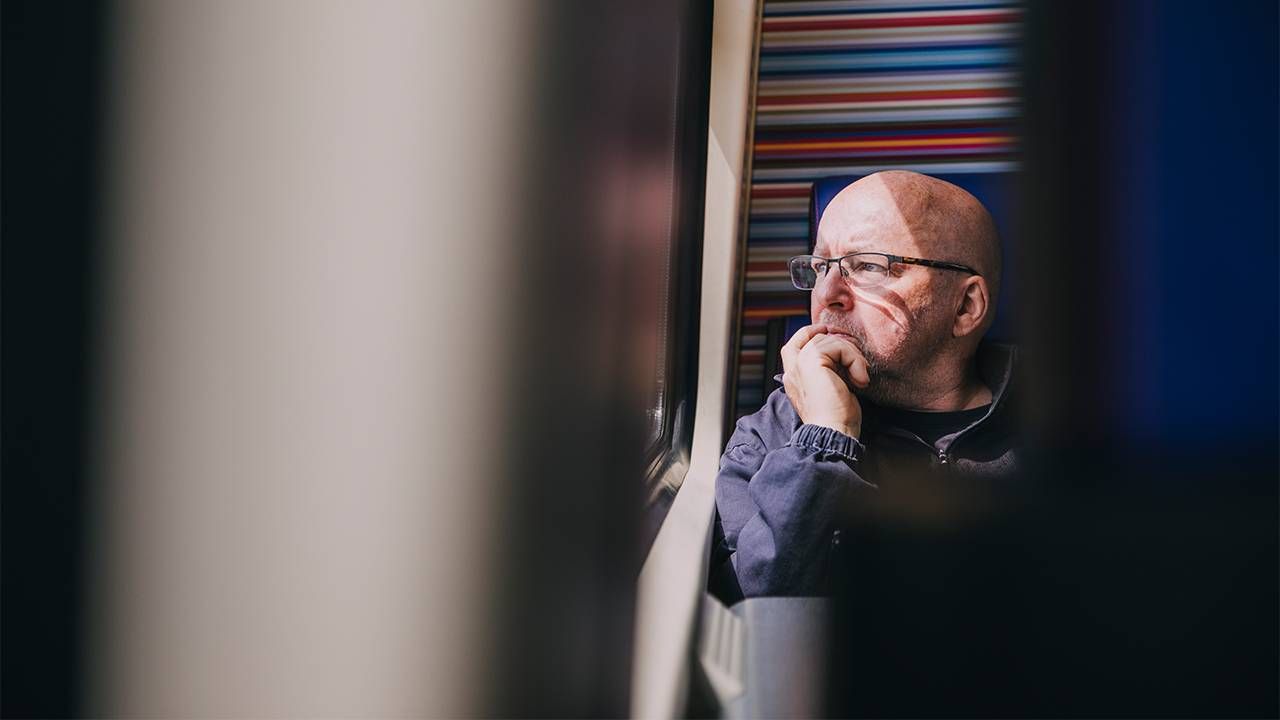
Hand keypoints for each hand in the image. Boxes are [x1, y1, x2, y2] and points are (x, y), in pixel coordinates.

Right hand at [780, 324, 869, 439]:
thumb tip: (842, 352)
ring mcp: (799, 364)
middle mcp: (792, 370)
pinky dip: (855, 360)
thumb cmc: (837, 419)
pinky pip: (838, 346)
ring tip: (859, 377)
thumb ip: (827, 371)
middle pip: (814, 338)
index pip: (793, 344)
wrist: (833, 433)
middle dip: (840, 344)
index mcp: (794, 379)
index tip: (829, 332)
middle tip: (856, 363)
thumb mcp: (830, 390)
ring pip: (828, 340)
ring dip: (852, 355)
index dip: (810, 333)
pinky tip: (860, 379)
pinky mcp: (812, 361)